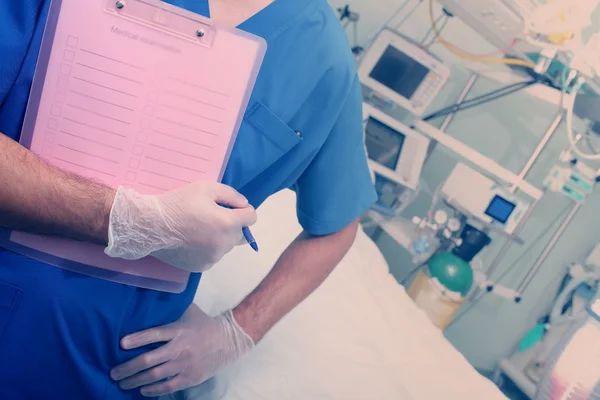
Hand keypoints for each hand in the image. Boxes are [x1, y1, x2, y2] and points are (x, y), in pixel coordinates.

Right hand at [104, 182, 256, 271]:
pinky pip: (214, 255)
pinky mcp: (202, 266)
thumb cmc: (178, 203)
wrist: (151, 226)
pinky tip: (193, 240)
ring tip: (200, 229)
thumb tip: (244, 205)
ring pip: (227, 246)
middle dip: (233, 225)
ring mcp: (214, 257)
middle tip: (214, 217)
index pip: (251, 218)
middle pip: (241, 234)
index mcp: (228, 223)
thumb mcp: (205, 188)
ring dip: (221, 237)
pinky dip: (209, 248)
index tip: (233, 208)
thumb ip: (231, 195)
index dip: (244, 211)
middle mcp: (225, 244)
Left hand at [110, 304, 253, 396]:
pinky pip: (168, 386)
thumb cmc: (205, 324)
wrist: (229, 341)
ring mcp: (185, 364)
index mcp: (178, 330)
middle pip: (149, 359)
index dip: (137, 339)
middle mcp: (179, 348)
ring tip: (122, 383)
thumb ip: (171, 309)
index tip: (121, 344)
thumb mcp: (189, 311)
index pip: (154, 334)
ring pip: (155, 375)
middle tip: (113, 372)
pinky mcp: (191, 377)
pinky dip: (153, 390)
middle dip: (128, 367)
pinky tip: (142, 390)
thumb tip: (151, 298)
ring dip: (135, 380)